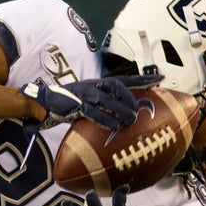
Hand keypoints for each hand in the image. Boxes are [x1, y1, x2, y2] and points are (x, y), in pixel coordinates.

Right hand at [21, 75, 161, 129]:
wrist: (44, 102)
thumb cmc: (68, 104)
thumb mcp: (88, 101)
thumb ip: (103, 106)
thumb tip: (120, 119)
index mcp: (99, 84)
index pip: (125, 79)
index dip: (143, 79)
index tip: (161, 79)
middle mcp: (94, 86)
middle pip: (119, 87)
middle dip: (132, 97)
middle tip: (140, 110)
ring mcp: (85, 94)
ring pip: (109, 99)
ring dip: (121, 110)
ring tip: (131, 121)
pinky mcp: (76, 105)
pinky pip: (94, 111)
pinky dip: (105, 119)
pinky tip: (113, 126)